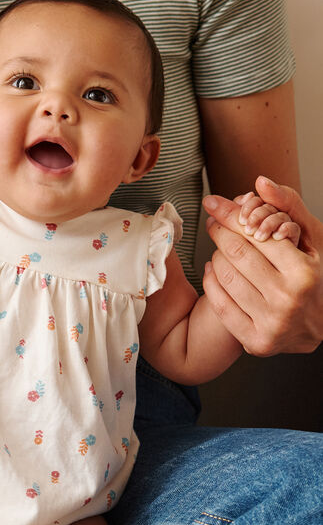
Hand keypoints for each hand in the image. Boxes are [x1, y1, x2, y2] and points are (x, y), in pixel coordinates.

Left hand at [202, 177, 322, 354]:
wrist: (320, 326)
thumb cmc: (316, 277)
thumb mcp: (313, 239)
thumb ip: (289, 207)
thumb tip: (260, 182)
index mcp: (304, 272)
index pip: (255, 236)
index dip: (231, 216)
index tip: (215, 204)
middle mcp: (287, 299)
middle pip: (237, 255)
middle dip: (220, 232)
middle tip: (212, 222)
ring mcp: (271, 323)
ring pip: (226, 278)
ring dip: (216, 257)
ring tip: (219, 247)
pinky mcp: (256, 342)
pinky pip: (221, 306)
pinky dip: (212, 283)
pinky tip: (214, 270)